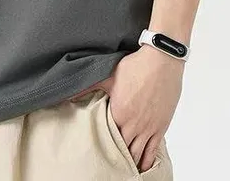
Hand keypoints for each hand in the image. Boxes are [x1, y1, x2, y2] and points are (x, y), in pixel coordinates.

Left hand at [94, 45, 183, 172]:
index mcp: (118, 114)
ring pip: (138, 154)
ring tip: (124, 169)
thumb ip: (88, 88)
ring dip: (131, 162)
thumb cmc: (135, 66)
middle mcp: (133, 125)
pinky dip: (147, 161)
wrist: (160, 61)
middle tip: (110, 164)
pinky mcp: (161, 126)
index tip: (97, 152)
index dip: (102, 146)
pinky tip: (143, 166)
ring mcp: (148, 127)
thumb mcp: (108, 76)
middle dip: (116, 158)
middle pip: (123, 150)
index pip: (107, 139)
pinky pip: (154, 151)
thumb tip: (69, 93)